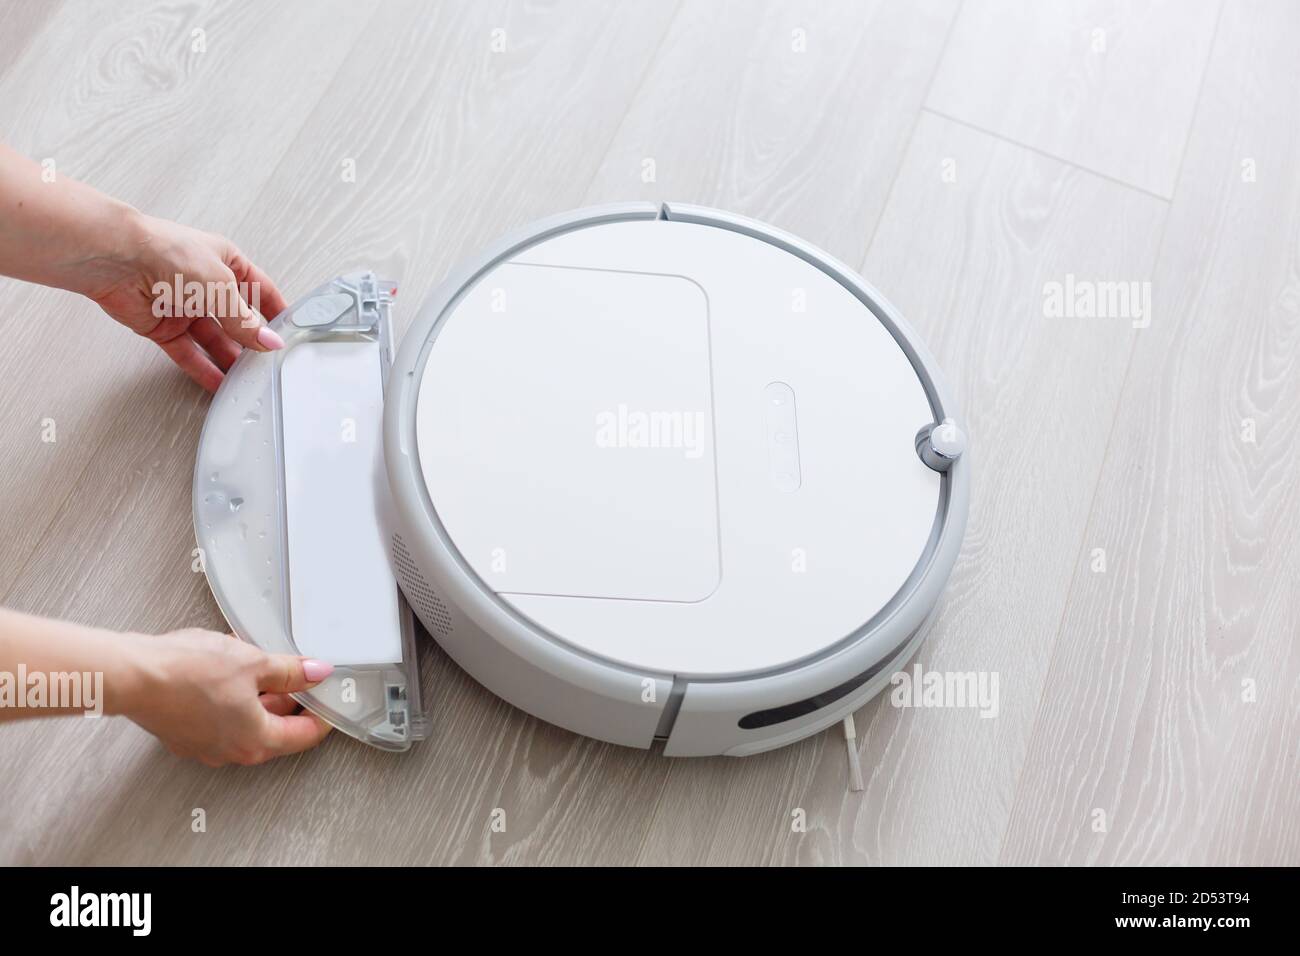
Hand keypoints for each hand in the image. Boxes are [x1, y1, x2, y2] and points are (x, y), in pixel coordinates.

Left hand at [88, 214, 290, 392]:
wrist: (115, 259)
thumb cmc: (164, 252)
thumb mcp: (220, 286)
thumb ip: (245, 320)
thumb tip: (267, 340)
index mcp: (225, 262)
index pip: (260, 290)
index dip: (276, 312)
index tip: (289, 334)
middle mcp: (205, 285)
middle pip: (237, 320)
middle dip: (252, 341)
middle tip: (268, 362)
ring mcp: (184, 307)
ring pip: (214, 340)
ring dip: (229, 360)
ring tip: (246, 379)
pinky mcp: (163, 327)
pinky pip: (189, 354)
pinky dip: (203, 369)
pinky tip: (218, 382)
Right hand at [121, 628, 332, 766]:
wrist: (132, 675)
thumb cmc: (187, 672)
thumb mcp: (254, 662)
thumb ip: (290, 671)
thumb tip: (314, 673)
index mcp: (255, 741)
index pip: (304, 736)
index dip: (322, 715)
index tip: (330, 700)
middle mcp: (230, 752)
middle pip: (275, 731)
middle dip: (290, 702)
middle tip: (299, 677)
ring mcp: (204, 746)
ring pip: (246, 723)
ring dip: (260, 698)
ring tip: (262, 666)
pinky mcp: (184, 733)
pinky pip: (221, 718)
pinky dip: (233, 698)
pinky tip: (230, 671)